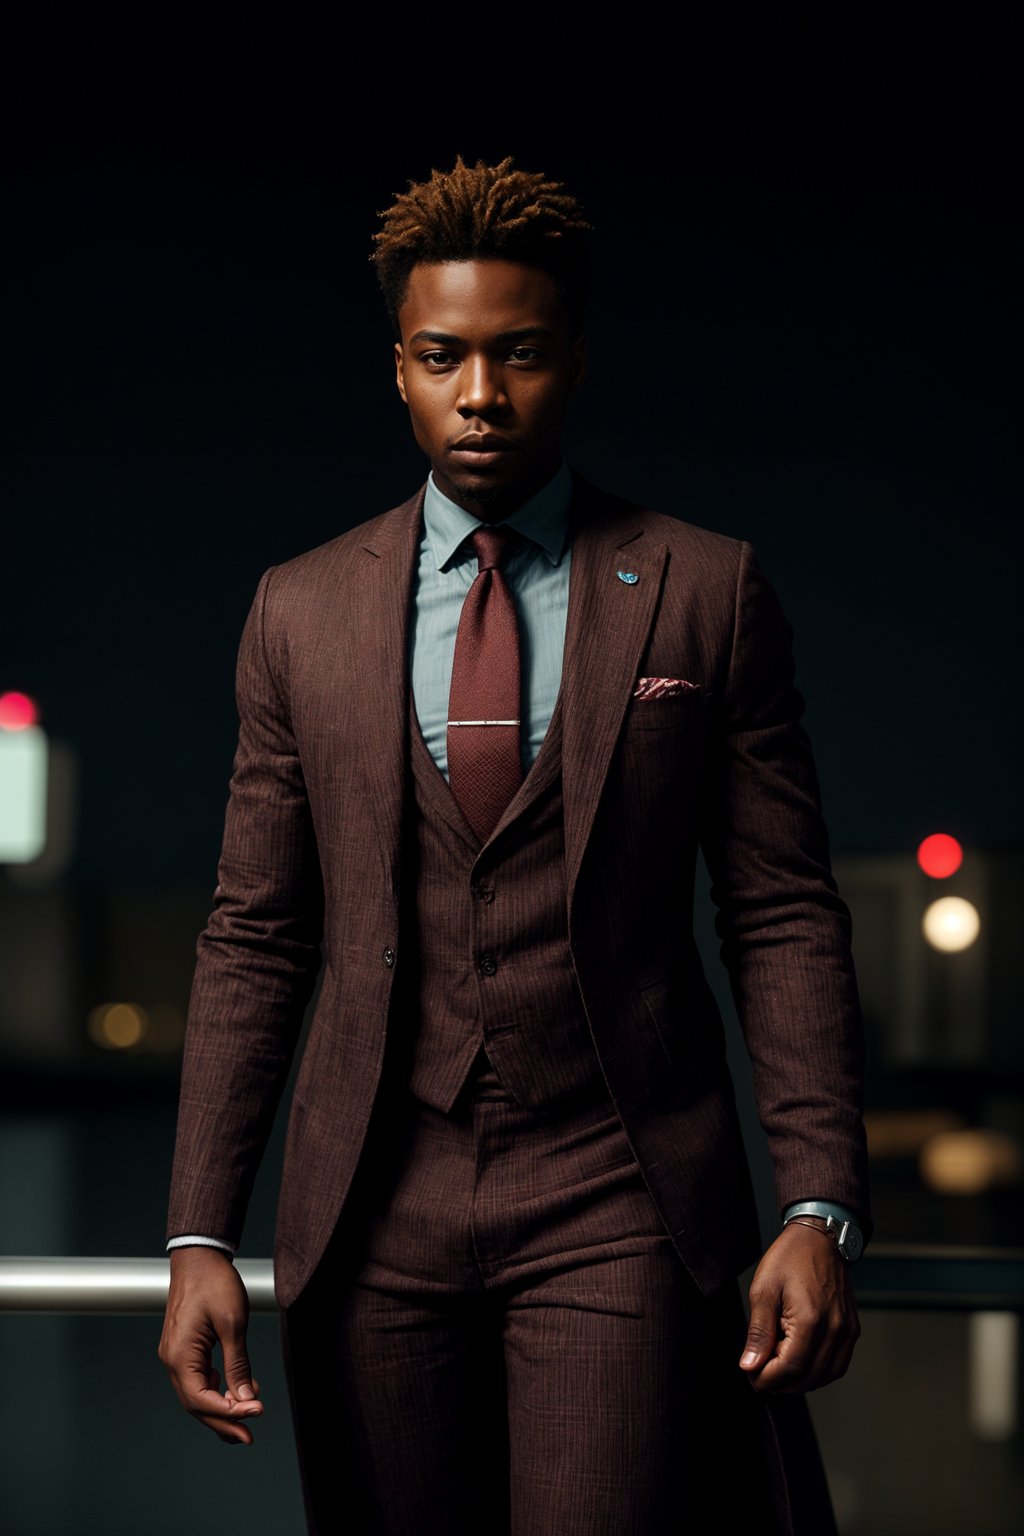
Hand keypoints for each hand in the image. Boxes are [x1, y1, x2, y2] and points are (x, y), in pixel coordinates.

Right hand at [158, 1247, 264, 1443]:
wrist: (199, 1256)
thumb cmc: (215, 1283)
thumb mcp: (233, 1323)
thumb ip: (238, 1364)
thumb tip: (245, 1399)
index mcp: (179, 1355)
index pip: (201, 1399)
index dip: (228, 1412)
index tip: (257, 1412)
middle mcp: (172, 1359)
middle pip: (196, 1404)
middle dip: (223, 1421)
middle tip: (250, 1436)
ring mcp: (175, 1354)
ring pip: (196, 1394)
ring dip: (220, 1408)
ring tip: (247, 1416)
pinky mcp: (183, 1348)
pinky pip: (198, 1378)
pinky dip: (217, 1389)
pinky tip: (237, 1390)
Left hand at [738, 1220, 859, 1392]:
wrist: (819, 1238)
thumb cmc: (790, 1258)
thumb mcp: (763, 1290)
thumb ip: (758, 1332)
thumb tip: (750, 1366)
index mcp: (811, 1321)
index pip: (789, 1369)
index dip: (766, 1379)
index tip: (751, 1375)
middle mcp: (835, 1330)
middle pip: (806, 1379)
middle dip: (780, 1383)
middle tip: (760, 1371)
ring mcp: (847, 1332)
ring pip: (824, 1377)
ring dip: (799, 1381)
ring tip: (777, 1365)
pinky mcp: (852, 1330)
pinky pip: (837, 1366)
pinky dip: (818, 1372)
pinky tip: (800, 1361)